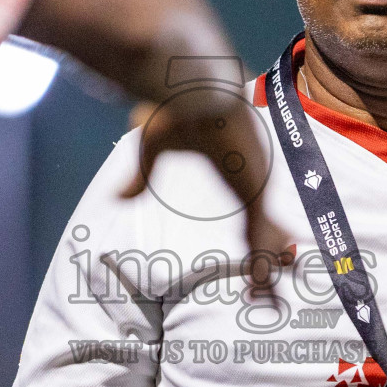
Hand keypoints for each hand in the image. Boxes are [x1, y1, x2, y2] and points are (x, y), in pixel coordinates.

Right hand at [120, 87, 292, 275]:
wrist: (194, 90)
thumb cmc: (178, 111)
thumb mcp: (154, 149)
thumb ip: (141, 177)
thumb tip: (119, 199)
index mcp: (239, 170)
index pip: (253, 212)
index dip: (256, 238)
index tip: (260, 257)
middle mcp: (253, 177)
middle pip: (265, 228)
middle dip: (268, 258)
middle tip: (268, 289)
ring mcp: (256, 181)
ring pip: (263, 235)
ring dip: (264, 268)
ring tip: (264, 296)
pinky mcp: (253, 185)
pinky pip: (258, 231)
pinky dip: (260, 258)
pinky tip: (261, 282)